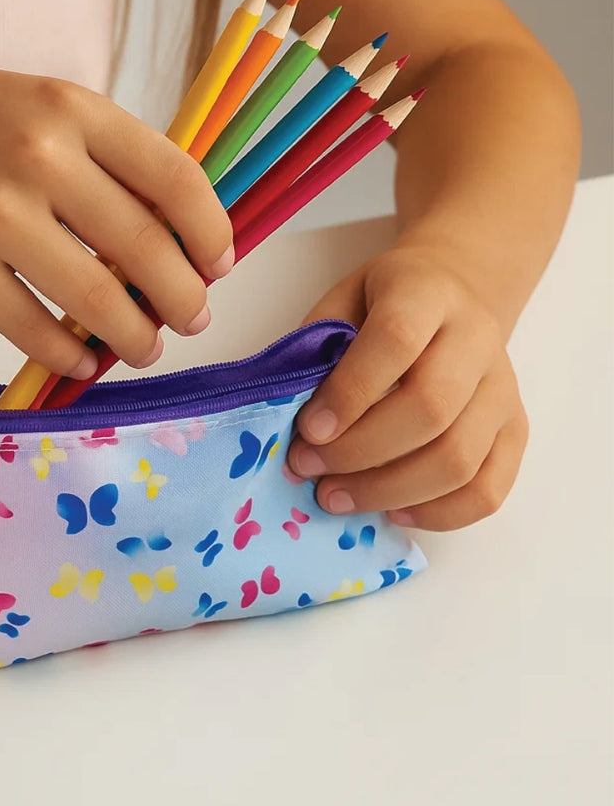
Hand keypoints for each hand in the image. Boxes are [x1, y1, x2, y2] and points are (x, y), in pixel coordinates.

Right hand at [0, 58, 233, 377]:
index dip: (211, 232)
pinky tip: (82, 362)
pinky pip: (32, 330)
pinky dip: (69, 356)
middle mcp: (36, 154)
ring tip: (143, 349)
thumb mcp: (30, 107)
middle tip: (192, 320)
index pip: (176, 177)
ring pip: (96, 300)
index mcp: (68, 106)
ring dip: (134, 338)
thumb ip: (100, 158)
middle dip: (184, 298)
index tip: (220, 265)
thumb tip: (172, 236)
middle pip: (147, 248)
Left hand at [285, 243, 528, 530]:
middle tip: (309, 469)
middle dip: (359, 452)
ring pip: (460, 458)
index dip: (349, 393)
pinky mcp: (516, 429)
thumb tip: (288, 422)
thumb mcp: (341, 303)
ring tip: (336, 496)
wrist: (453, 291)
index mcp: (427, 295)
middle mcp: (477, 339)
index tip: (307, 430)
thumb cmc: (382, 304)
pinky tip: (393, 512)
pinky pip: (489, 489)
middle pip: (430, 409)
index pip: (396, 342)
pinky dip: (438, 514)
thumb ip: (317, 351)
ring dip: (389, 491)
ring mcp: (503, 388)